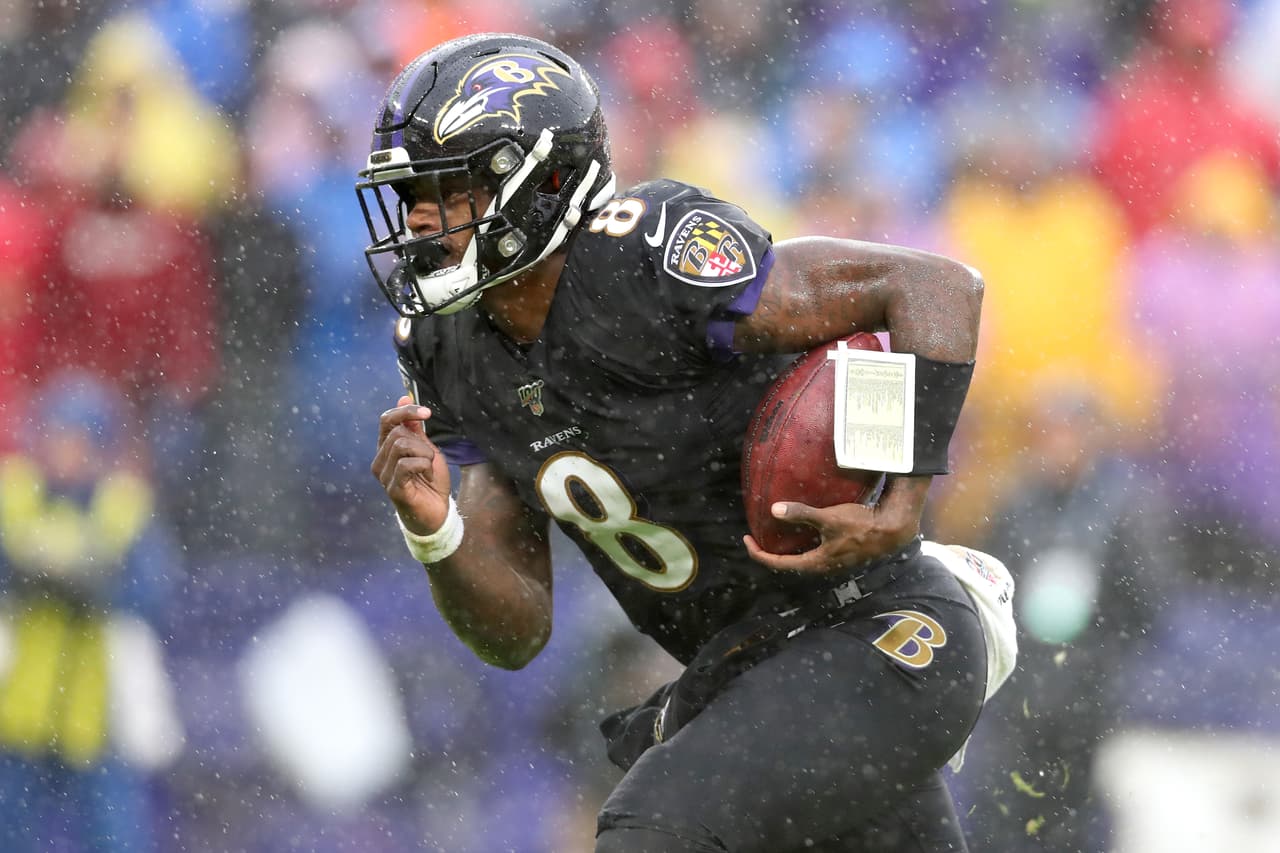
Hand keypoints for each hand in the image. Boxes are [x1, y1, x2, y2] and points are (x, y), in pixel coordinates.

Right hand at [372, 396, 452, 534]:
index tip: (426, 412)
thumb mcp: (425, 448)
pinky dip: (424, 466)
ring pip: (402, 446)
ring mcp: (384, 475)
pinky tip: (428, 477)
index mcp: (386, 448)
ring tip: (429, 469)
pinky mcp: (393, 488)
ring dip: (425, 455)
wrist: (437, 512)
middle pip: (398, 433)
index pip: (387, 420)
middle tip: (430, 459)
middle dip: (422, 443)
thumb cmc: (430, 481)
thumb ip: (414, 428)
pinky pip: (407, 464)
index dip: (405, 412)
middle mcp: (380, 460)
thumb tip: (403, 398)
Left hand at [743, 476, 930, 572]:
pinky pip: (813, 551)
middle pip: (788, 563)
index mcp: (815, 563)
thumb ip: (802, 513)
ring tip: (775, 533)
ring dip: (786, 547)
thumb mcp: (829, 518)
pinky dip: (801, 543)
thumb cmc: (860, 526)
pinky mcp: (839, 553)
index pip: (778, 564)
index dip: (759, 553)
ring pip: (801, 558)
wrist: (891, 530)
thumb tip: (774, 510)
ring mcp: (831, 561)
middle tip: (757, 537)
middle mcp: (821, 566)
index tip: (746, 540)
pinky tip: (801, 529)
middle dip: (770, 551)